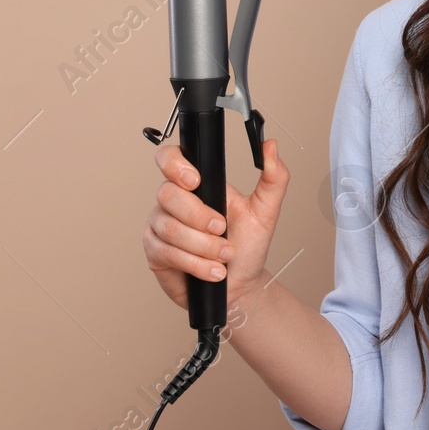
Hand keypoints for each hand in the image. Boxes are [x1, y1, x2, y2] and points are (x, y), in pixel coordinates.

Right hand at [142, 137, 291, 314]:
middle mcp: (172, 202)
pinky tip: (213, 270)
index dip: (174, 165)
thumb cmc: (248, 246)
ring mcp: (160, 226)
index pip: (170, 158)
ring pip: (170, 228)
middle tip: (222, 229)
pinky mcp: (155, 253)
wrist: (240, 284)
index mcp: (196, 185)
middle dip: (200, 216)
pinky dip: (197, 264)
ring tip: (224, 255)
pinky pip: (168, 253)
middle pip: (168, 195)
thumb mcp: (265, 211)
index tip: (195, 182)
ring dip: (204, 246)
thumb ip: (273, 178)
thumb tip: (271, 145)